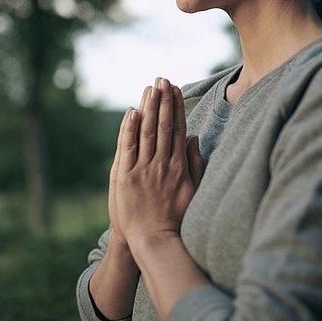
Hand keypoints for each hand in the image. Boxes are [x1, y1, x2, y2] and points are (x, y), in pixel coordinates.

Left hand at [115, 77, 204, 247]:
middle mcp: (163, 165)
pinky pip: (128, 149)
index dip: (177, 107)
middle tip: (162, 79)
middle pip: (164, 126)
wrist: (154, 241)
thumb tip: (195, 138)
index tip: (175, 89)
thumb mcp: (193, 190)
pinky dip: (130, 129)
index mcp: (179, 167)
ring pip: (147, 132)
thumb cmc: (176, 219)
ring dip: (149, 108)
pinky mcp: (126, 178)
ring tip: (150, 87)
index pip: (178, 129)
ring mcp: (144, 170)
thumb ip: (195, 164)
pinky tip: (132, 112)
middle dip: (163, 100)